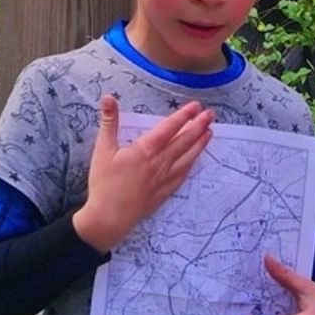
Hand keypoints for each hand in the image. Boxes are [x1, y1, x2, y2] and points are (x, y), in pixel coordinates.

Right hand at [72, 94, 212, 254]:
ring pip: (187, 158)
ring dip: (199, 144)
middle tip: (211, 115)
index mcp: (145, 150)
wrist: (109, 218)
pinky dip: (191, 164)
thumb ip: (109, 121)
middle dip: (198, 126)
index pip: (169, 128)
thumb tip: (108, 97)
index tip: (195, 106)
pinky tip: (196, 159)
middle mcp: (159, 163)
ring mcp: (164, 179)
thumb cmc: (104, 183)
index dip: (183, 116)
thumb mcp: (103, 149)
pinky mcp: (164, 192)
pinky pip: (182, 175)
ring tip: (210, 132)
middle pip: (183, 141)